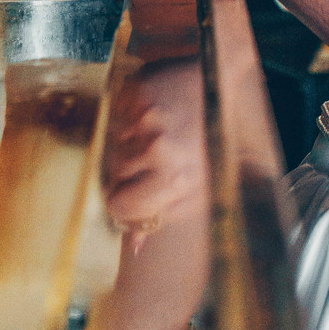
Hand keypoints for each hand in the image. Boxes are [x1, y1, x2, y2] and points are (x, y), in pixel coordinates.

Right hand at [103, 61, 206, 229]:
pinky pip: (113, 115)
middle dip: (128, 172)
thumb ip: (165, 216)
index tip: (130, 197)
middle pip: (113, 175)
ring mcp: (143, 118)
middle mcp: (156, 149)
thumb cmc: (210, 139)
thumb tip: (133, 247)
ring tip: (155, 133)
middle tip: (149, 160)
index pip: (119, 207)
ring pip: (112, 145)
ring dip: (128, 143)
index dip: (122, 205)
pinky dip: (125, 116)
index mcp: (173, 179)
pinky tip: (149, 113)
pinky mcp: (134, 93)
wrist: (216, 81)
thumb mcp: (200, 185)